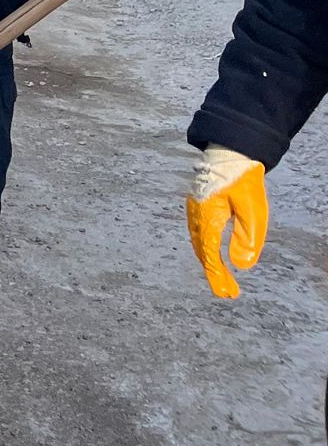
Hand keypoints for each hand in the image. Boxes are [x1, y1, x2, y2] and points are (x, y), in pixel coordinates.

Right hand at [187, 145, 267, 298]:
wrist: (230, 151)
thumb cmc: (243, 180)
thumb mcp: (252, 210)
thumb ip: (247, 239)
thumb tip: (240, 266)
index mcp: (207, 217)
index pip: (211, 254)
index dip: (218, 276)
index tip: (228, 294)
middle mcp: (196, 215)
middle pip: (202, 251)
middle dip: (214, 274)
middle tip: (226, 293)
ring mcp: (194, 209)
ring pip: (198, 242)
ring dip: (209, 262)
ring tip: (220, 279)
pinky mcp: (197, 205)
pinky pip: (197, 232)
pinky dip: (204, 248)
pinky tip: (211, 254)